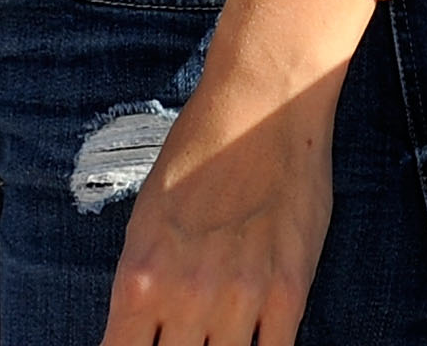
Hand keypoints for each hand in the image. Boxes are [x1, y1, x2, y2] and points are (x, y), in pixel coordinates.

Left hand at [99, 0, 368, 345]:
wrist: (260, 104)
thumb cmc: (197, 153)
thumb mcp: (146, 223)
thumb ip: (142, 288)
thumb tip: (138, 335)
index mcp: (138, 279)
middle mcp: (184, 297)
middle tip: (185, 337)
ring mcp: (239, 299)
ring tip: (217, 337)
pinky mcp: (288, 292)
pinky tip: (253, 343)